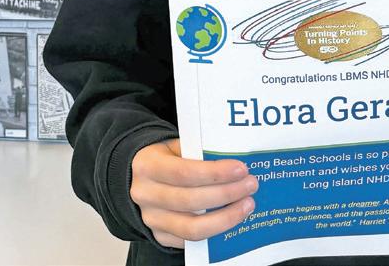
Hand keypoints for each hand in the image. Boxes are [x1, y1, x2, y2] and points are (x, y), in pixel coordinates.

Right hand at [130, 139, 257, 248]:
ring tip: (247, 205)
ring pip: (193, 227)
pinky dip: (216, 231)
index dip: (215, 173)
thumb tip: (234, 164)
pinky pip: (192, 241)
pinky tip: (232, 218)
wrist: (138, 178)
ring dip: (226, 217)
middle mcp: (145, 194)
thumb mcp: (175, 147)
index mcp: (147, 166)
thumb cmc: (164, 159)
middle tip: (250, 185)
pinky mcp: (160, 236)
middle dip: (227, 194)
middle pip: (191, 201)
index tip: (241, 169)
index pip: (184, 173)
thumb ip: (197, 153)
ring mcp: (151, 219)